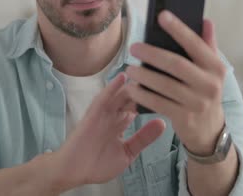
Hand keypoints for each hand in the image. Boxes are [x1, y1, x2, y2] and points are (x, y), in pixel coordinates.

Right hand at [53, 73, 165, 191]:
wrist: (73, 171)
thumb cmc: (96, 164)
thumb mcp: (127, 152)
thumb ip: (144, 138)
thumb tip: (163, 124)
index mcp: (121, 123)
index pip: (139, 107)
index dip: (153, 98)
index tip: (169, 88)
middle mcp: (113, 115)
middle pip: (133, 97)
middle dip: (146, 88)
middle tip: (162, 75)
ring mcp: (103, 113)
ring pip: (121, 95)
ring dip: (132, 84)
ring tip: (146, 70)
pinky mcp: (93, 115)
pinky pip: (104, 98)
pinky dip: (112, 88)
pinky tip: (122, 77)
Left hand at [125, 10, 226, 155]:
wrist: (210, 129)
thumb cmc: (205, 91)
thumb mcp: (211, 70)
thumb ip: (207, 45)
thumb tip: (206, 20)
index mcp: (215, 67)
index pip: (196, 44)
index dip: (179, 29)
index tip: (161, 15)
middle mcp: (209, 84)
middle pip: (176, 64)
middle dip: (152, 54)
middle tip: (133, 47)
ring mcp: (197, 102)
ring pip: (164, 85)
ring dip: (143, 75)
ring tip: (129, 69)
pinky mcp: (184, 117)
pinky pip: (158, 103)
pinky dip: (143, 95)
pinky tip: (131, 88)